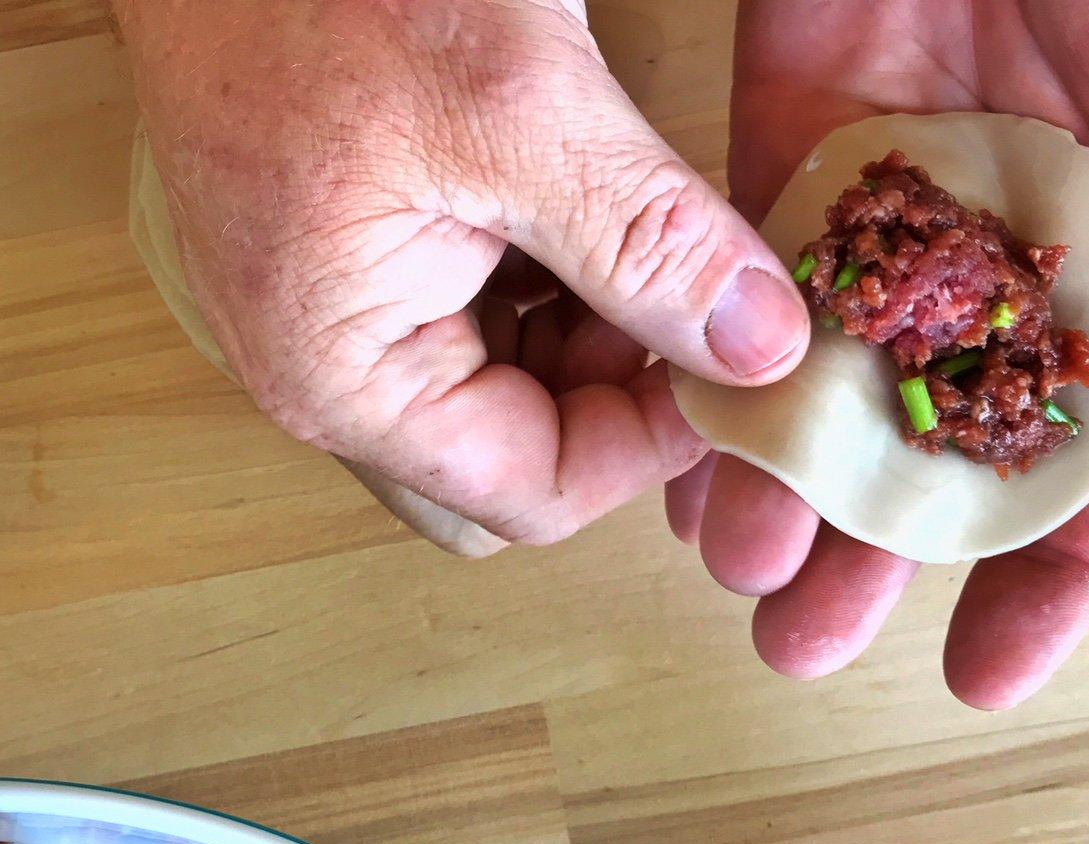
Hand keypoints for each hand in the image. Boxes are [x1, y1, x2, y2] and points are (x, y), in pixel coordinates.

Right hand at [114, 0, 806, 555]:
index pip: (533, 492)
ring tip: (640, 240)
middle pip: (515, 462)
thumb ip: (650, 244)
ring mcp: (335, 324)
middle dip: (615, 402)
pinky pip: (472, 329)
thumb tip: (760, 346)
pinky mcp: (352, 271)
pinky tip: (579, 213)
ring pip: (504, 399)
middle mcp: (328, 376)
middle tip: (690, 306)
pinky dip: (548, 293)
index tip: (734, 362)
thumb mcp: (520, 107)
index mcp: (345, 377)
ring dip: (589, 342)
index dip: (649, 445)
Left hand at [676, 0, 1088, 707]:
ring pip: (840, 391)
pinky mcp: (803, 163)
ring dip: (787, 493)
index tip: (983, 675)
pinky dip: (723, 378)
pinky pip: (752, 298)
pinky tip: (689, 466)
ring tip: (740, 577)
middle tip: (804, 648)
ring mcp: (907, 219)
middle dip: (878, 560)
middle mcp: (1017, 261)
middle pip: (945, 451)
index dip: (1045, 579)